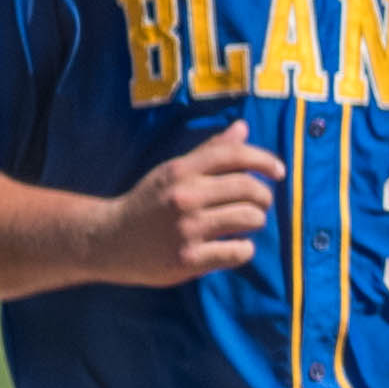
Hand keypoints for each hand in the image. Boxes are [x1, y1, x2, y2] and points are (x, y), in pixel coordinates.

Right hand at [91, 126, 276, 282]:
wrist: (109, 240)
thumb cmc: (148, 203)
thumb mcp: (173, 172)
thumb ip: (209, 152)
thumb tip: (242, 127)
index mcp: (182, 171)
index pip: (235, 155)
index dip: (265, 160)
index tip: (279, 172)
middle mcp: (185, 196)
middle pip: (250, 189)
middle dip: (264, 198)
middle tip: (259, 205)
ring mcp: (187, 229)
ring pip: (250, 219)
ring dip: (256, 222)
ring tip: (245, 224)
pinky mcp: (189, 259)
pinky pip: (238, 251)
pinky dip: (243, 249)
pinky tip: (233, 247)